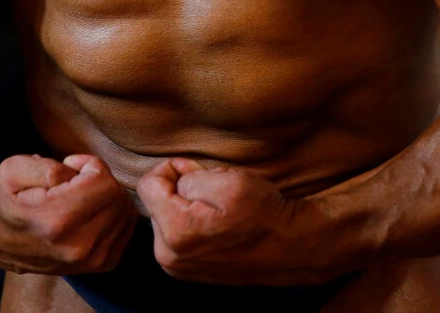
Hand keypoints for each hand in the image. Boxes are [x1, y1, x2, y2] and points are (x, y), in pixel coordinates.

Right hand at [0, 154, 137, 273]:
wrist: (0, 238)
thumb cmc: (10, 199)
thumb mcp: (15, 169)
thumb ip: (50, 165)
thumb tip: (79, 172)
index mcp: (56, 221)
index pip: (103, 181)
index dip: (89, 165)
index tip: (71, 166)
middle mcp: (78, 246)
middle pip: (117, 196)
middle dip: (100, 180)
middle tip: (76, 181)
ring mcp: (92, 259)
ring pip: (125, 210)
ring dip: (108, 197)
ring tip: (82, 196)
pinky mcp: (103, 263)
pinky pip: (127, 226)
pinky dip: (114, 213)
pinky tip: (92, 211)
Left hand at [138, 158, 325, 285]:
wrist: (290, 247)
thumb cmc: (263, 212)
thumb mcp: (228, 181)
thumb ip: (188, 177)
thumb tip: (174, 182)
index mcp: (175, 231)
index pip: (148, 183)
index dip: (175, 169)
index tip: (201, 174)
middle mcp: (168, 255)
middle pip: (155, 201)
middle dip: (181, 190)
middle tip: (216, 195)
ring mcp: (176, 266)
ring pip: (166, 216)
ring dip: (187, 206)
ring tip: (219, 212)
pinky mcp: (186, 270)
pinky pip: (176, 234)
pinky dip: (192, 223)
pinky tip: (217, 226)